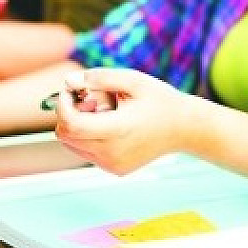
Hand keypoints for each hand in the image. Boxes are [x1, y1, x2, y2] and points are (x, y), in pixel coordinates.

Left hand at [52, 68, 191, 174]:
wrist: (184, 128)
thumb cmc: (160, 101)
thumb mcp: (133, 80)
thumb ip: (100, 78)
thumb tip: (69, 80)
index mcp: (116, 131)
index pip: (70, 123)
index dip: (63, 104)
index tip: (72, 89)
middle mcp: (111, 153)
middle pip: (66, 135)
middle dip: (68, 113)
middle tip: (90, 98)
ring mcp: (112, 164)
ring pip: (73, 145)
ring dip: (77, 126)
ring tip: (102, 111)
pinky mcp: (115, 169)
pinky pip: (87, 153)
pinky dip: (88, 137)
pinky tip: (110, 124)